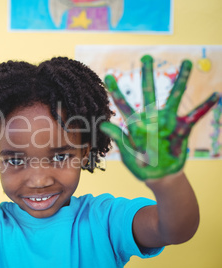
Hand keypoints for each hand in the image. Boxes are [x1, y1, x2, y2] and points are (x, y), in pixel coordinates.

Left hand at [100, 55, 218, 179]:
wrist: (160, 176)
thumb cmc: (140, 165)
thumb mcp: (127, 155)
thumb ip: (119, 138)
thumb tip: (102, 124)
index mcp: (135, 125)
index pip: (124, 105)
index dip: (117, 92)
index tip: (108, 76)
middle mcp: (151, 118)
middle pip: (149, 93)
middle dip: (147, 75)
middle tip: (146, 57)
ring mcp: (168, 122)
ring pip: (174, 97)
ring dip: (181, 80)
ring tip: (186, 62)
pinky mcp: (182, 129)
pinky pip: (195, 116)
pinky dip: (205, 107)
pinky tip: (215, 95)